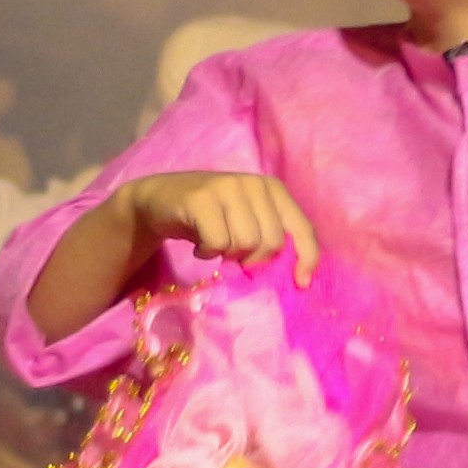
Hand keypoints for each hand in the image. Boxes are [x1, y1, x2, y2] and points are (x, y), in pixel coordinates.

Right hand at [123, 170, 313, 280]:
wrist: (160, 200)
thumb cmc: (211, 217)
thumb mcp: (248, 223)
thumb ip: (271, 238)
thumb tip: (297, 278)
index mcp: (273, 189)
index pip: (302, 229)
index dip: (306, 259)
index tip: (300, 284)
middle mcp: (254, 183)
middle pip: (272, 243)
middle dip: (253, 260)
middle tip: (233, 255)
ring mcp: (227, 187)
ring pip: (246, 244)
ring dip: (227, 255)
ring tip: (214, 245)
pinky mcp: (201, 198)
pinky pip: (218, 243)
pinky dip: (207, 252)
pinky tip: (198, 245)